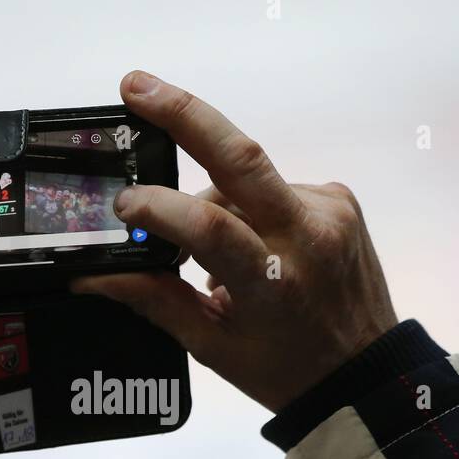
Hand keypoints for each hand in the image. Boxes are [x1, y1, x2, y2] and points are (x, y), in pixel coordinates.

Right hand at [73, 71, 396, 412]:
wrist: (366, 372)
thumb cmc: (286, 368)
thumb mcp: (213, 347)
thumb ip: (154, 300)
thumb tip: (92, 275)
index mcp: (274, 285)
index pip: (210, 227)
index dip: (159, 208)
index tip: (122, 206)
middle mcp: (308, 238)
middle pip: (241, 158)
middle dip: (184, 114)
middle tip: (135, 86)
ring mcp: (329, 212)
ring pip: (246, 183)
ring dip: (214, 202)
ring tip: (209, 253)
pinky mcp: (339, 200)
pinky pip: (273, 190)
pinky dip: (249, 209)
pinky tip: (252, 243)